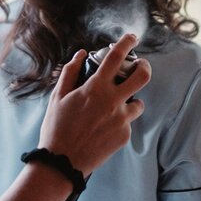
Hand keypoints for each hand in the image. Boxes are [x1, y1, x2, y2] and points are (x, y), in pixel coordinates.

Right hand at [38, 33, 149, 174]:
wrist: (62, 163)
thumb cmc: (56, 128)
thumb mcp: (57, 97)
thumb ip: (70, 72)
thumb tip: (81, 54)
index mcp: (95, 88)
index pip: (116, 57)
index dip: (126, 43)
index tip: (131, 37)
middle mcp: (113, 102)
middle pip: (143, 77)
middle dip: (144, 67)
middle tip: (140, 66)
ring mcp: (121, 120)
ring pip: (138, 103)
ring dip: (130, 100)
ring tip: (115, 106)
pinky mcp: (124, 136)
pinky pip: (127, 123)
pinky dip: (119, 121)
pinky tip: (103, 128)